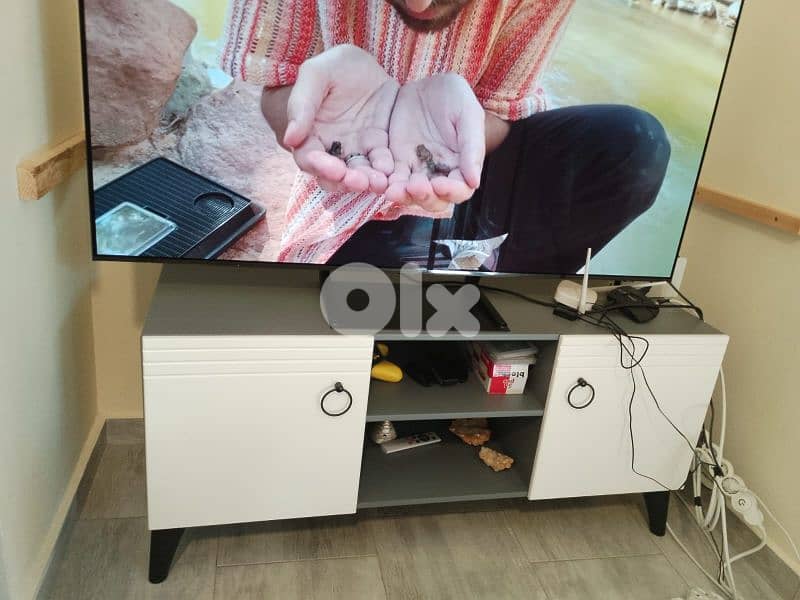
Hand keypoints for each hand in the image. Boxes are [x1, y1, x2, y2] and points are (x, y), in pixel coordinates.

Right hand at [284, 44, 399, 193]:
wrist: (368, 61)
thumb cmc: (335, 66)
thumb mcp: (317, 73)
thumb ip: (302, 103)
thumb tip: (290, 138)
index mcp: (310, 134)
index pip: (310, 158)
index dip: (320, 167)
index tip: (334, 169)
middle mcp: (331, 148)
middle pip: (334, 175)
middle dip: (347, 181)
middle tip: (360, 181)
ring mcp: (356, 150)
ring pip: (359, 174)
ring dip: (368, 181)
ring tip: (379, 182)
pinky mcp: (379, 148)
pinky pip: (382, 164)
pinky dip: (386, 171)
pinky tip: (393, 172)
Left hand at [385, 73, 485, 211]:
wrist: (424, 83)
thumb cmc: (453, 96)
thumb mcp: (467, 114)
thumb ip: (472, 146)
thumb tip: (474, 182)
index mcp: (461, 165)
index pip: (460, 189)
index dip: (451, 191)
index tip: (440, 184)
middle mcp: (439, 173)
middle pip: (434, 199)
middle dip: (424, 197)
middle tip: (415, 186)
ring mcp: (416, 169)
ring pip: (410, 194)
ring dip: (402, 196)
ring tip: (393, 190)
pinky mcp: (396, 163)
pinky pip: (390, 179)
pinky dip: (385, 183)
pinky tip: (380, 181)